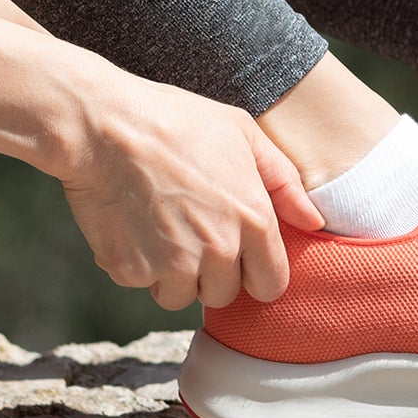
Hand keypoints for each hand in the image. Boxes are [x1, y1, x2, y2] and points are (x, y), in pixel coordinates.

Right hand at [0, 0, 323, 309]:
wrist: (103, 125)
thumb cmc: (176, 121)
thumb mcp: (243, 134)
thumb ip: (284, 184)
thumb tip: (314, 222)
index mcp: (253, 221)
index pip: (270, 286)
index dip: (256, 274)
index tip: (240, 257)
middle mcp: (219, 251)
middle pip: (225, 295)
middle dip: (212, 273)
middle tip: (191, 231)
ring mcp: (173, 265)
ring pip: (181, 296)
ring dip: (173, 274)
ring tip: (160, 226)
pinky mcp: (131, 271)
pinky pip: (142, 284)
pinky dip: (136, 264)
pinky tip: (132, 224)